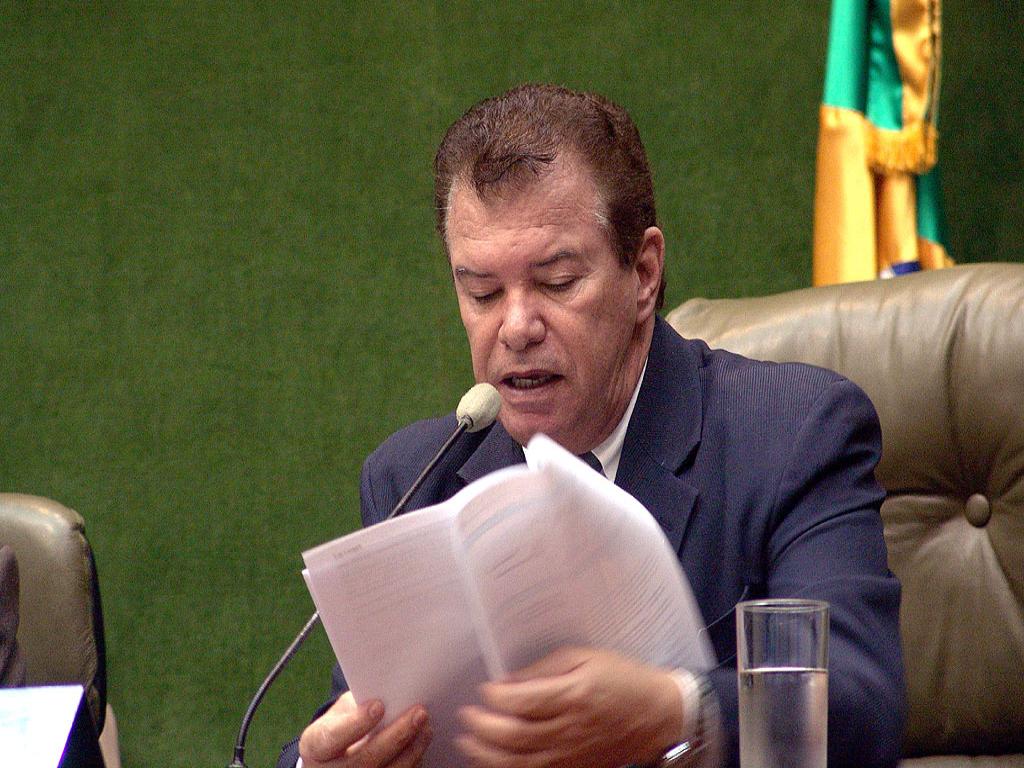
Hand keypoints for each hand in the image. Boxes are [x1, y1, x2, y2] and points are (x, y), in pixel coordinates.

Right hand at [299, 691, 431, 767]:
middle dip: (396, 736)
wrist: (331, 759)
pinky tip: (421, 744)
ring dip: (411, 751)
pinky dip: (413, 762)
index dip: (357, 723)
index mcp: (316, 746)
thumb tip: (392, 691)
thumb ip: (359, 704)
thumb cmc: (340, 726)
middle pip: (365, 759)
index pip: (334, 737)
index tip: (379, 705)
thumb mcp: (339, 712)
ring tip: (426, 728)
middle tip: (419, 713)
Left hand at [456, 647, 683, 767]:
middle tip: (465, 715)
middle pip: (515, 735)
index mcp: (574, 696)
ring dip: (487, 753)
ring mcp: (571, 754)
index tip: (483, 688)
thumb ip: (545, 668)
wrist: (656, 714)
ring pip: (520, 761)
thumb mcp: (586, 657)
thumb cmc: (622, 679)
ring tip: (467, 741)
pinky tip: (491, 760)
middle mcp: (570, 729)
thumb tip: (509, 680)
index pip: (523, 702)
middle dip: (483, 726)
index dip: (496, 697)